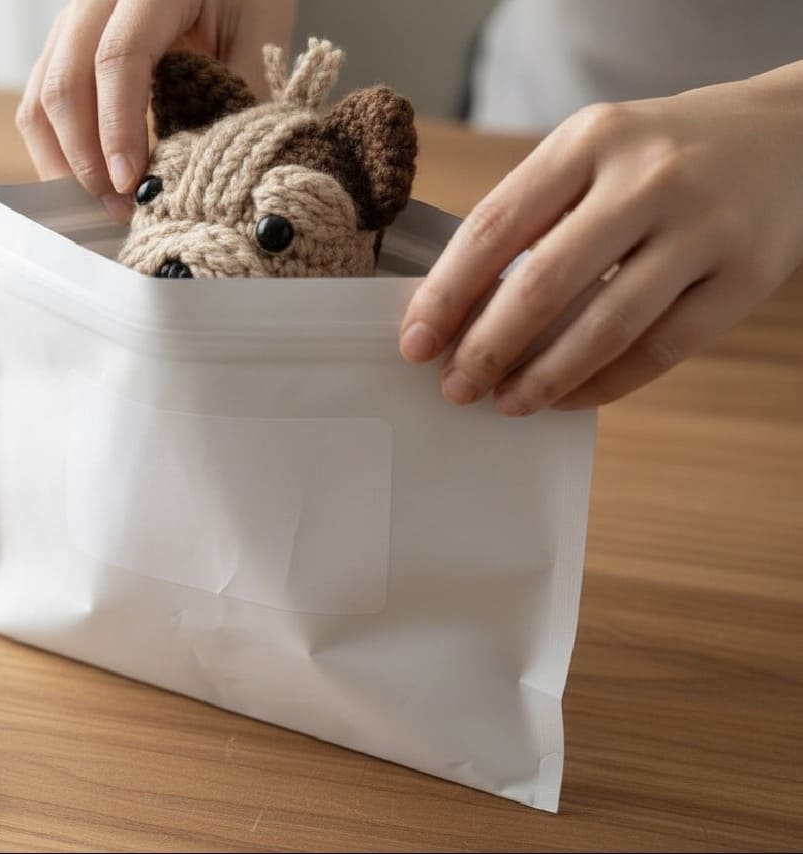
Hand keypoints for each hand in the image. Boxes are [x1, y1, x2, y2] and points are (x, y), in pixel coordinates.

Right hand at [17, 0, 294, 221]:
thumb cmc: (248, 1)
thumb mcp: (256, 38)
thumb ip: (235, 97)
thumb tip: (205, 180)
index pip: (118, 57)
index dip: (118, 127)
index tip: (130, 183)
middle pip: (65, 81)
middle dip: (85, 157)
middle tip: (120, 209)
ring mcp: (75, 21)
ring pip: (41, 97)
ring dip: (65, 161)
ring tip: (108, 203)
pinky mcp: (67, 47)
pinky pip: (41, 102)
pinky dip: (61, 150)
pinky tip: (96, 182)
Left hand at [399, 60, 802, 413]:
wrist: (789, 137)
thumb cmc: (662, 155)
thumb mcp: (593, 153)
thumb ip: (534, 216)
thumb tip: (458, 309)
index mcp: (589, 140)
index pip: (496, 226)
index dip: (446, 293)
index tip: (415, 341)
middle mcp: (647, 178)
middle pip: (543, 281)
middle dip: (486, 347)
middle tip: (454, 387)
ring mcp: (703, 228)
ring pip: (604, 325)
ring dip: (542, 377)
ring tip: (505, 402)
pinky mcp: (744, 278)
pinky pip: (660, 350)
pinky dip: (604, 385)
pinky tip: (566, 398)